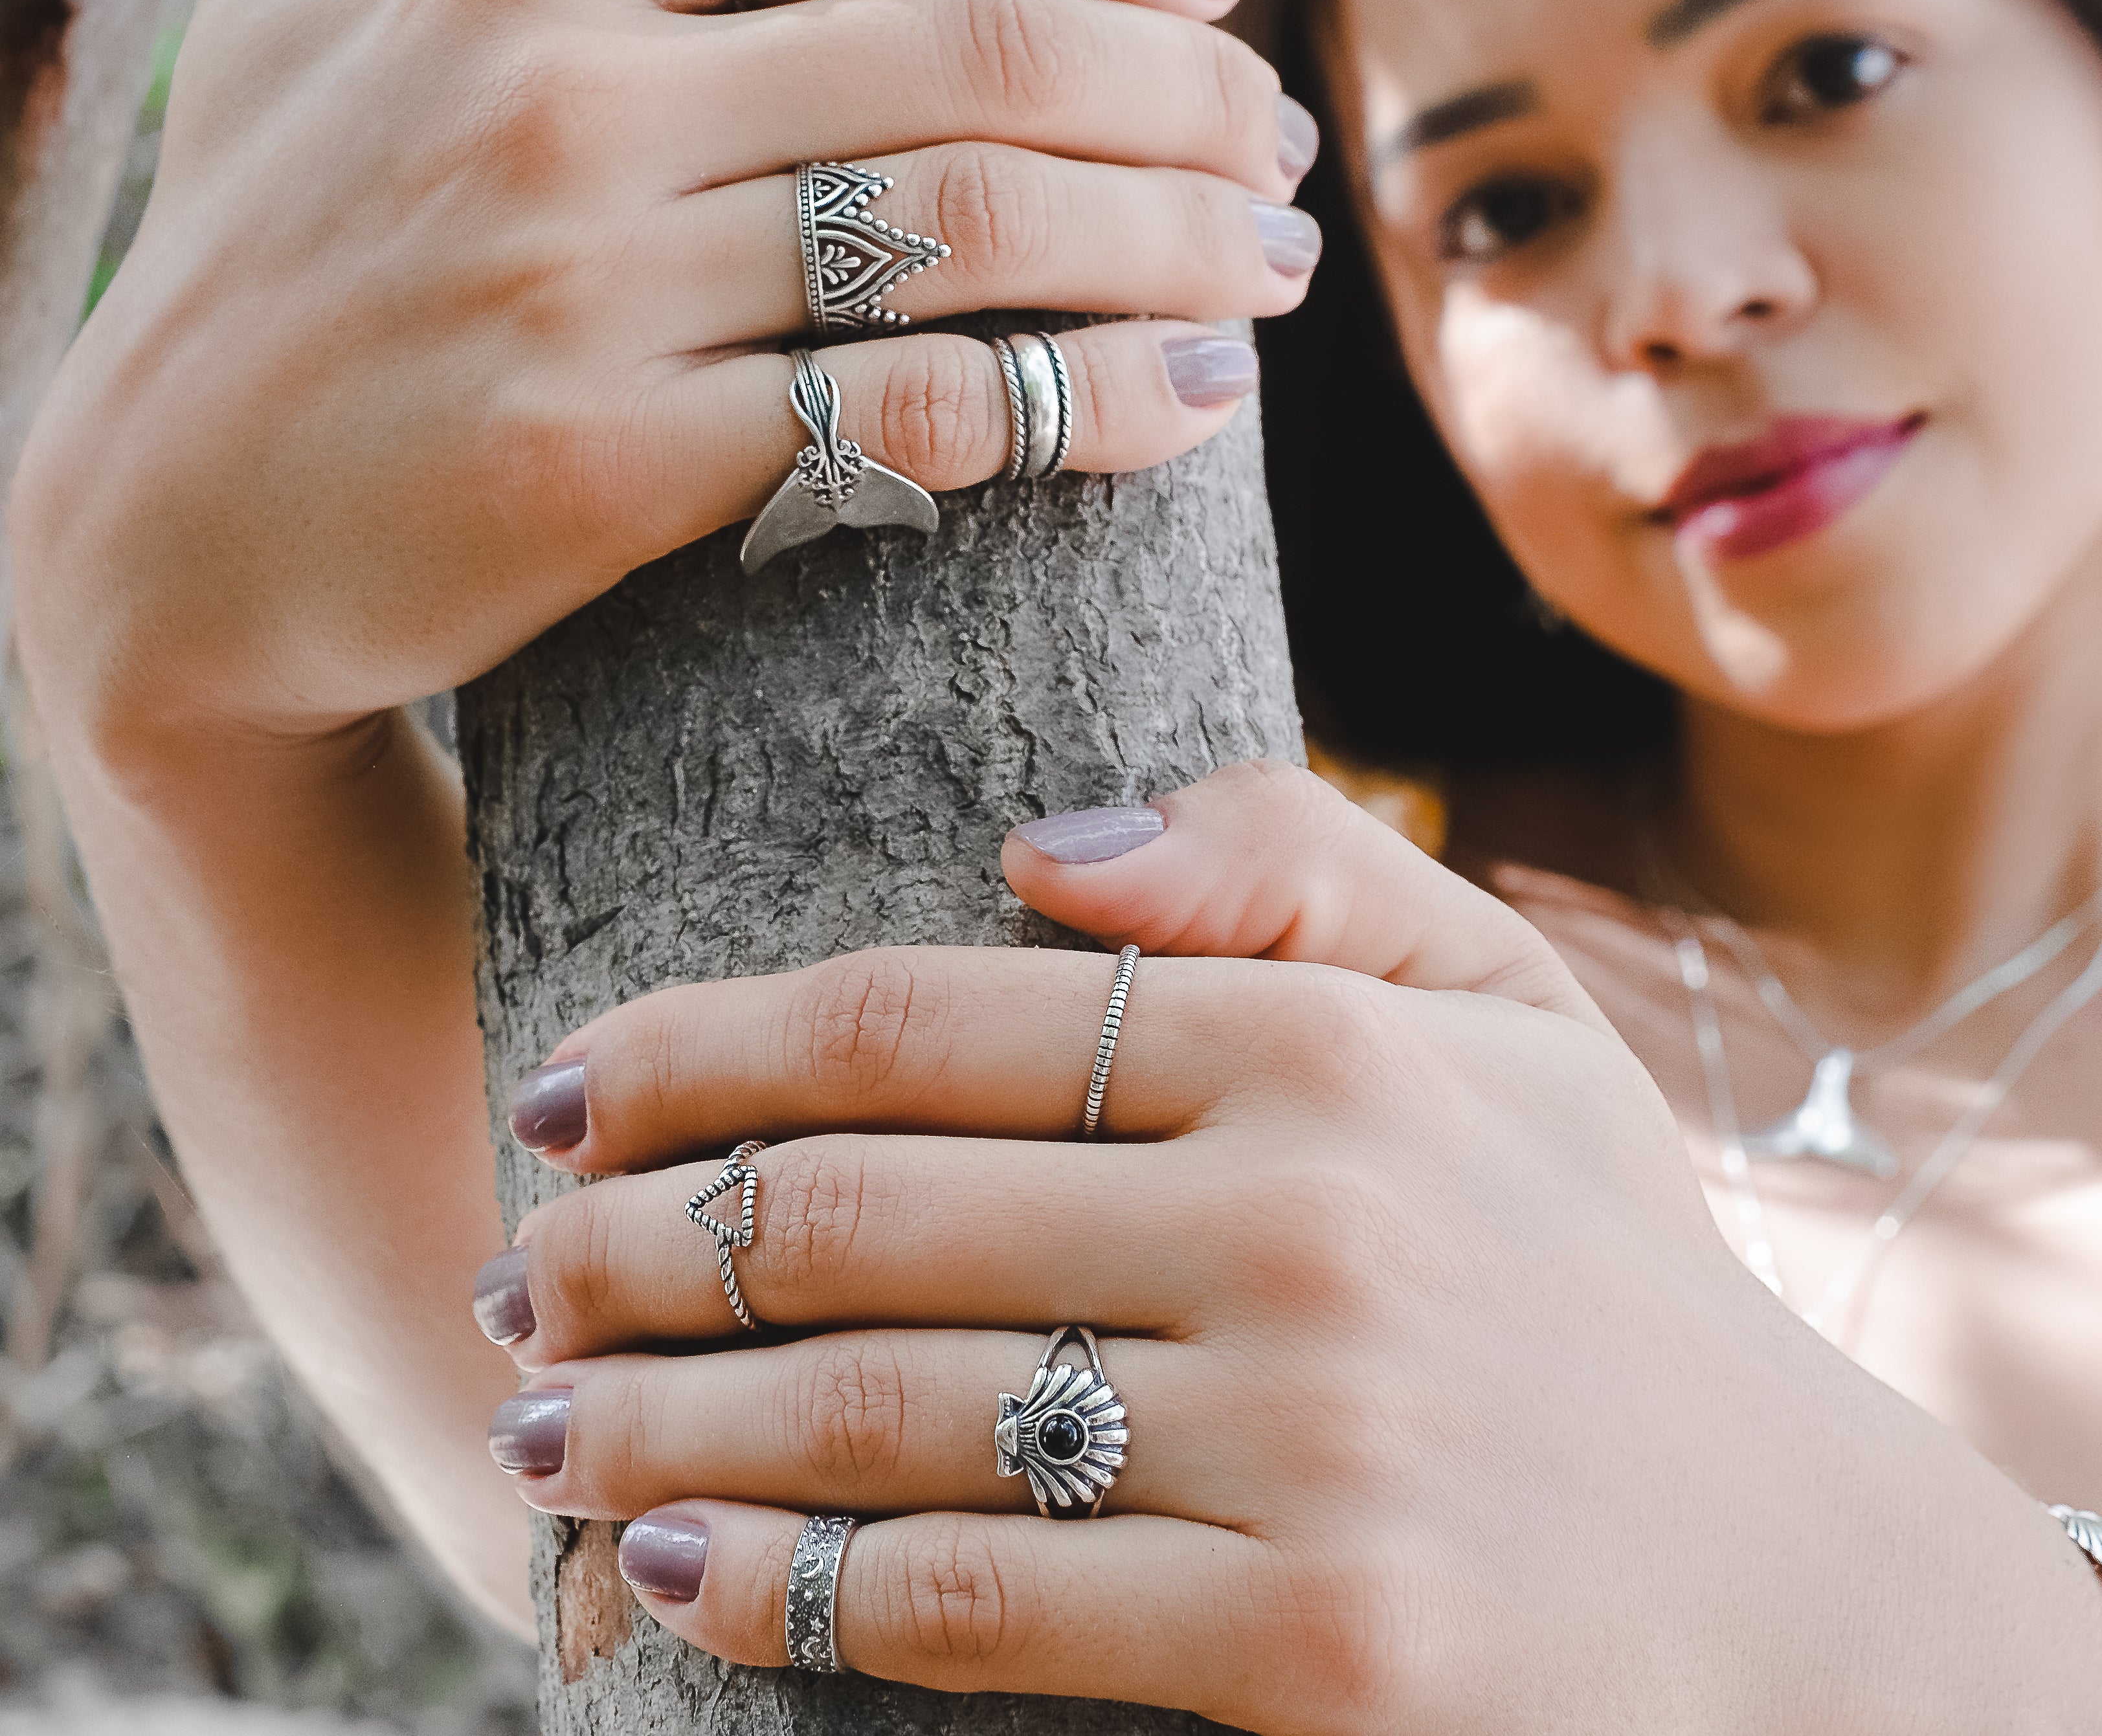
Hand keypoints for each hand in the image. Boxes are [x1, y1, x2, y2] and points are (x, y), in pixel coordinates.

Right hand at [11, 0, 1312, 753]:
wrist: (161, 531)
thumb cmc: (270, 243)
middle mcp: (562, 95)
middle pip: (984, 54)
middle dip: (1189, 94)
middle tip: (1286, 142)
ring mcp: (585, 287)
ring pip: (977, 229)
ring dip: (1178, 240)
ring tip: (1279, 266)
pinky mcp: (610, 469)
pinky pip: (912, 417)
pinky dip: (1083, 404)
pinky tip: (1190, 404)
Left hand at [469, 764, 2069, 1732]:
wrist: (1798, 1583)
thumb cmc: (1596, 1264)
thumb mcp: (1505, 1007)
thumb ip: (1292, 869)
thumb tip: (1029, 846)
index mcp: (1321, 1047)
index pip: (922, 1019)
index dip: (702, 1048)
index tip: (566, 1087)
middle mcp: (1304, 1226)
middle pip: (860, 1215)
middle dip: (638, 1239)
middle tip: (519, 1260)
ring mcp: (1311, 1447)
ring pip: (879, 1416)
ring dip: (661, 1418)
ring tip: (539, 1413)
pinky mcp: (1317, 1650)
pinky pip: (972, 1607)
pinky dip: (785, 1591)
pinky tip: (667, 1571)